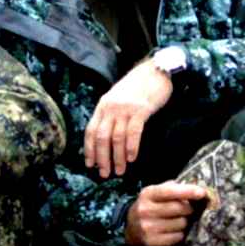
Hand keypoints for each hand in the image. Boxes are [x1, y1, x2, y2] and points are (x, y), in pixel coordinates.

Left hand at [85, 62, 172, 178]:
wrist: (155, 70)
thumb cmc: (138, 87)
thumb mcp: (117, 98)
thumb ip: (110, 115)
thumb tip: (105, 138)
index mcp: (103, 106)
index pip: (90, 131)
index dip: (89, 150)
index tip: (90, 165)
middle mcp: (110, 108)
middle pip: (101, 138)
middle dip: (102, 158)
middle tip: (104, 174)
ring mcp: (125, 109)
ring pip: (116, 138)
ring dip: (117, 157)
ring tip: (120, 170)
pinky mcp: (140, 110)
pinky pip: (133, 132)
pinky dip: (131, 147)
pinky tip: (131, 158)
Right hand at [125, 181, 209, 245]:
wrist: (130, 228)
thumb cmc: (149, 207)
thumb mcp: (155, 193)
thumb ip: (173, 188)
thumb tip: (197, 189)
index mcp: (148, 194)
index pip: (170, 191)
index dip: (188, 191)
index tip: (202, 193)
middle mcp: (145, 210)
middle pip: (180, 208)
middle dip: (189, 208)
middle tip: (187, 210)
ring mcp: (147, 227)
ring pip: (181, 223)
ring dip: (184, 222)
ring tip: (177, 220)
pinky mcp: (151, 241)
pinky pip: (177, 237)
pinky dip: (179, 233)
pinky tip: (173, 230)